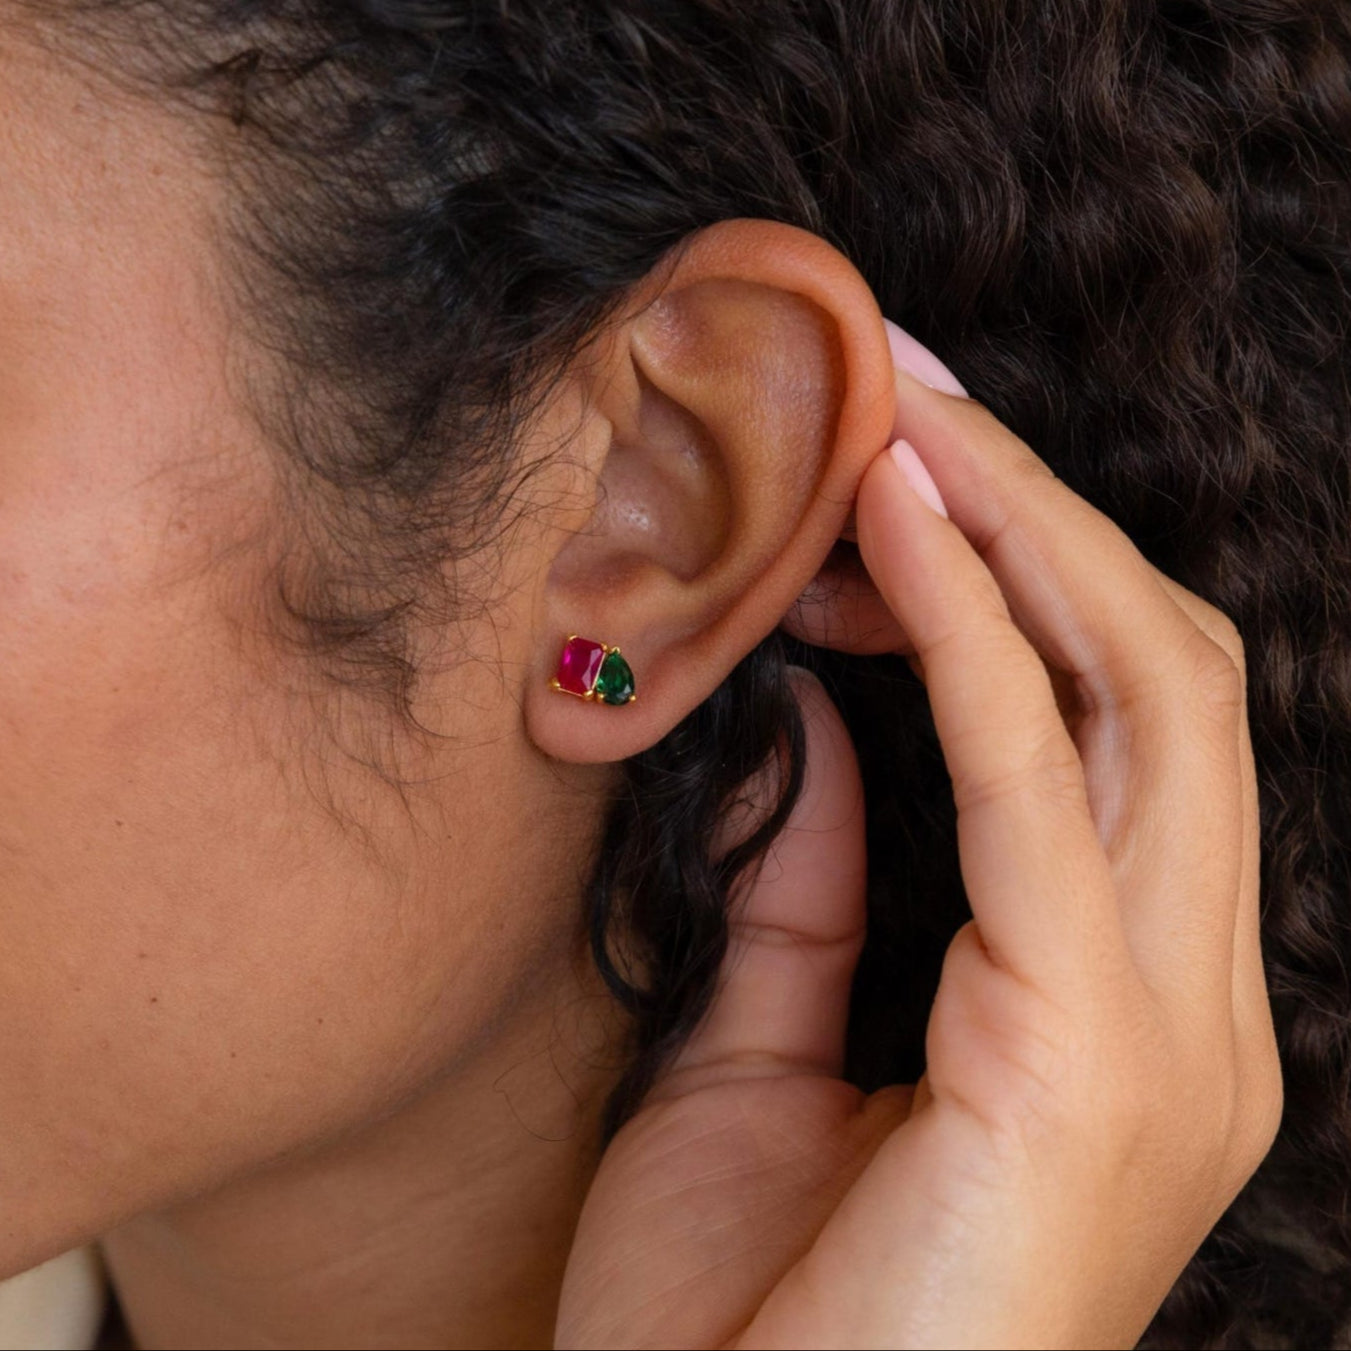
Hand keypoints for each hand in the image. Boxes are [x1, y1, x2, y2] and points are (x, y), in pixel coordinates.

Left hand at [554, 368, 1279, 1349]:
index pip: (1114, 730)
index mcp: (1118, 1011)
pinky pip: (1044, 779)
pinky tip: (886, 521)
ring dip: (1021, 536)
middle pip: (1162, 679)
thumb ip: (817, 882)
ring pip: (1148, 697)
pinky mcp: (1099, 1056)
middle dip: (1040, 518)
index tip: (890, 477)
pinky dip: (976, 629)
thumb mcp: (766, 1046)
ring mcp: (1173, 1033)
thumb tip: (820, 717)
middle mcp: (1190, 1009)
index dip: (1014, 582)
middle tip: (912, 391)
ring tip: (906, 419)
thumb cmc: (742, 1309)